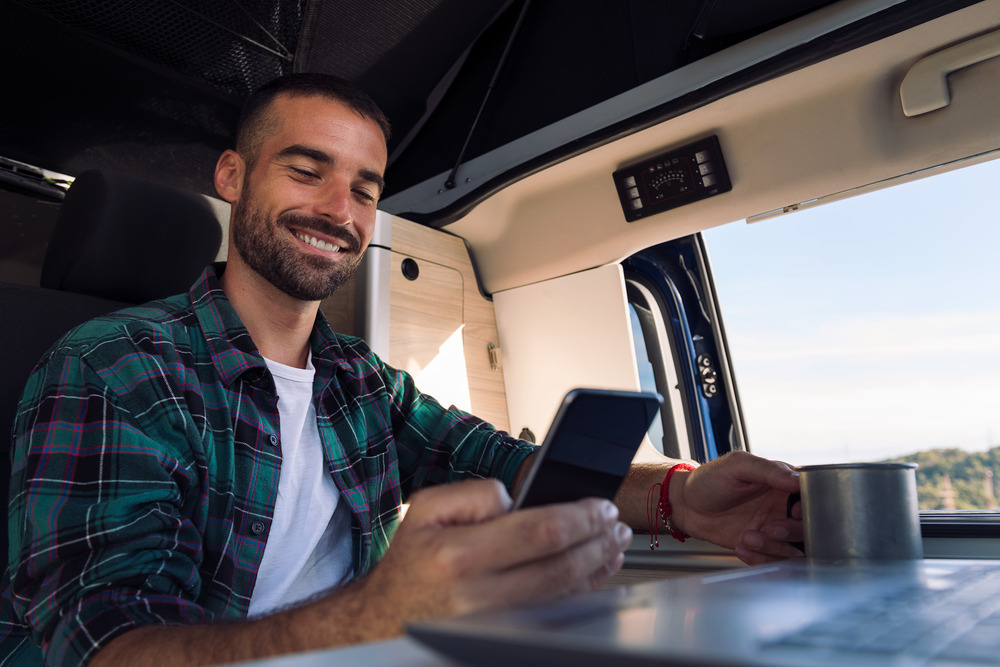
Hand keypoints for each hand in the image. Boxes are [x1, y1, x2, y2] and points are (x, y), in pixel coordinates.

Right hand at [354, 479, 631, 634]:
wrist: (382, 619)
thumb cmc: (410, 561)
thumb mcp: (426, 508)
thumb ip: (475, 494)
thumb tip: (518, 500)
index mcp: (458, 555)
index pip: (540, 532)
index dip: (580, 519)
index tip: (601, 508)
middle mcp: (477, 596)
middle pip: (560, 566)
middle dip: (597, 542)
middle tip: (616, 524)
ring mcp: (492, 625)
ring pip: (563, 594)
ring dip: (597, 567)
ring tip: (613, 544)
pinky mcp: (502, 638)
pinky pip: (553, 613)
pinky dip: (580, 591)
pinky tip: (593, 572)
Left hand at [669, 451, 801, 564]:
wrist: (686, 504)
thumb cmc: (710, 479)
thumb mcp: (738, 466)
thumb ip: (769, 470)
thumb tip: (797, 477)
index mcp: (783, 485)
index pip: (812, 498)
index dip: (807, 508)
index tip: (791, 511)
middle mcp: (782, 508)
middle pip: (808, 527)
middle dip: (791, 531)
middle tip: (770, 527)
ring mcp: (773, 530)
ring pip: (793, 549)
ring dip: (774, 548)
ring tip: (748, 537)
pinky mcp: (760, 548)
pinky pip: (773, 561)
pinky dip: (761, 559)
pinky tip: (741, 546)